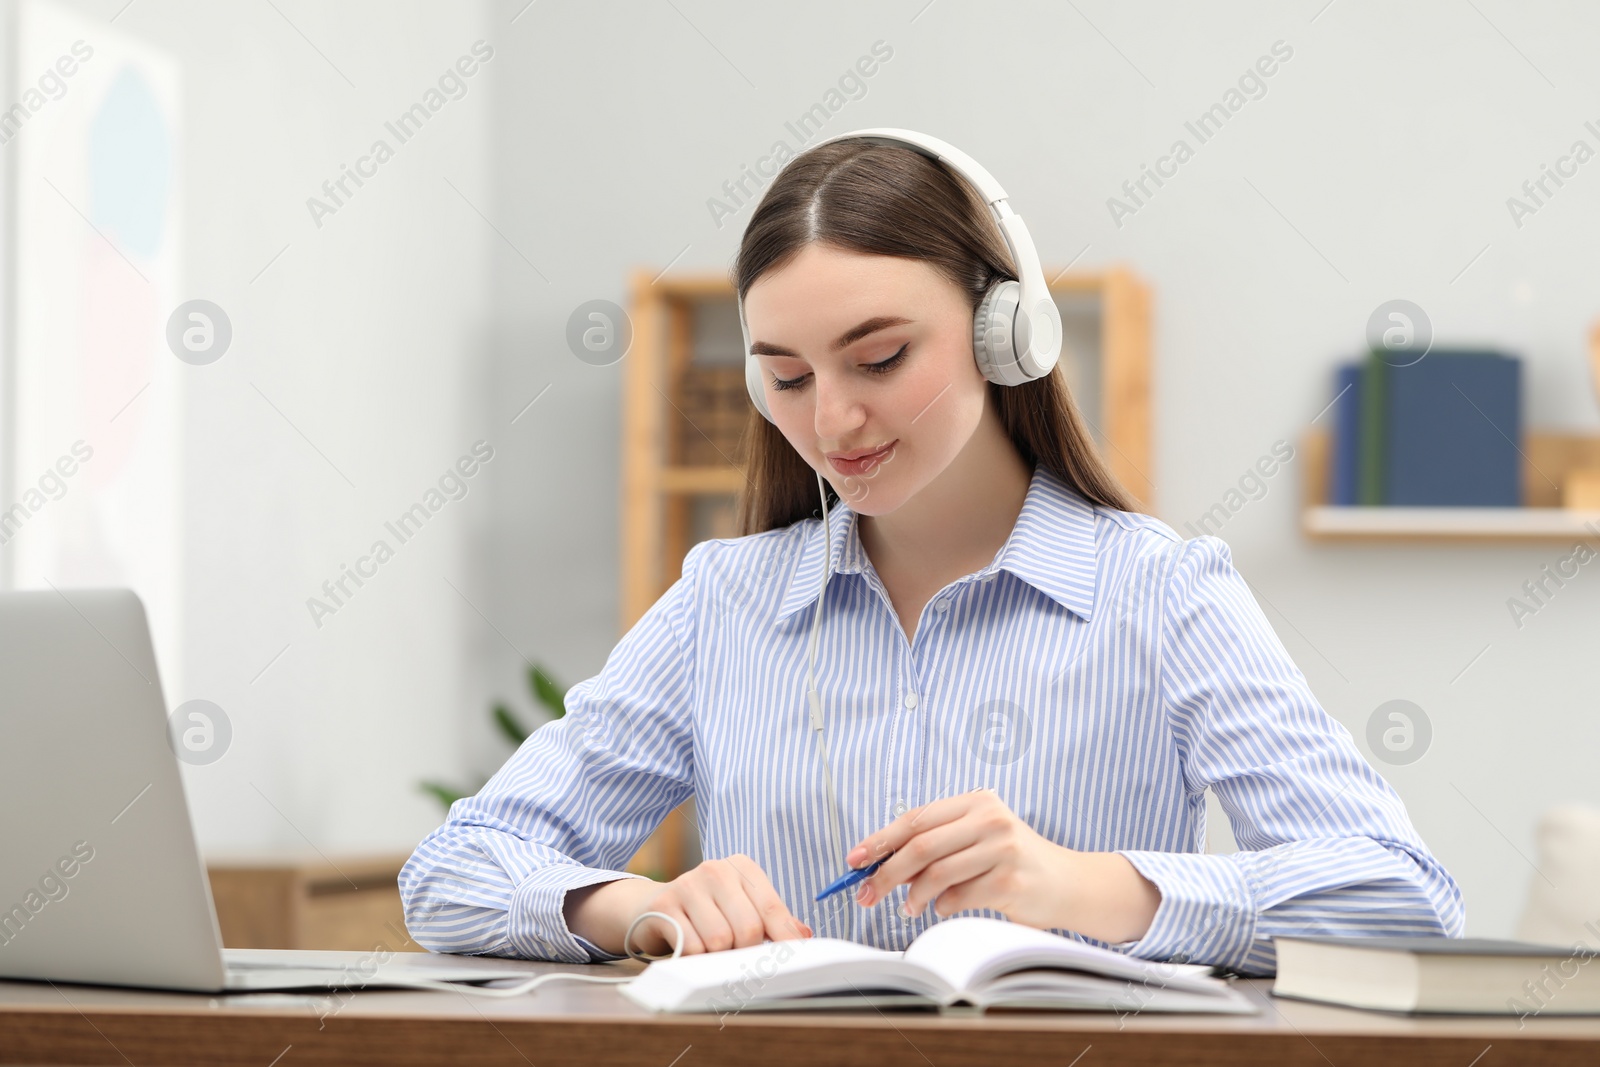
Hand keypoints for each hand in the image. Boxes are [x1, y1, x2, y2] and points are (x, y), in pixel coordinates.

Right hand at [586, 854, 811, 956]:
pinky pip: (693, 946)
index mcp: (742, 867)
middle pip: (748, 928)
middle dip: (744, 950)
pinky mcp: (664, 905)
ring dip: (718, 955)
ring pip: (720, 940)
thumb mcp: (742, 907)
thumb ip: (773, 920)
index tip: (791, 959)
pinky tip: (690, 946)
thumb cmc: (708, 910)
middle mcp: (716, 869)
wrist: (655, 906)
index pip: (772, 908)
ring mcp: (687, 884)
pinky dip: (696, 957)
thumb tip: (803, 937)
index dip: (784, 938)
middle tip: (735, 952)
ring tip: (710, 946)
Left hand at [845, 788, 1161, 943]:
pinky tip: (942, 909)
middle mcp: (990, 818)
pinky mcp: (1009, 880)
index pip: (916, 818)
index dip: (880, 839)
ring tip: (907, 907)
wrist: (1069, 884)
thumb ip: (937, 845)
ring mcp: (1002, 848)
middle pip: (920, 845)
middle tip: (865, 893)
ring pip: (936, 873)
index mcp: (976, 801)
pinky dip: (942, 907)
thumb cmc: (1013, 862)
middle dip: (886, 872)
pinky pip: (958, 897)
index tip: (855, 859)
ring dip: (912, 896)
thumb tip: (879, 864)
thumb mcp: (977, 840)